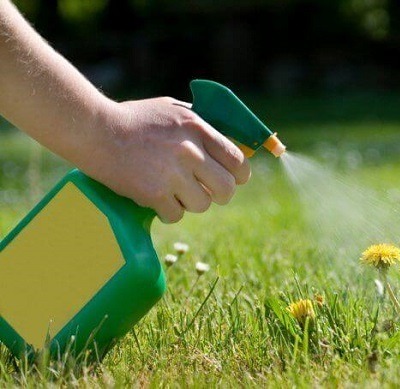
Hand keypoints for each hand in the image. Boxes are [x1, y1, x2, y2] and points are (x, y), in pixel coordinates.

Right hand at [82, 97, 250, 222]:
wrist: (94, 130)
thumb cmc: (134, 119)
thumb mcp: (173, 110)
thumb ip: (201, 125)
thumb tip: (230, 143)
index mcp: (198, 128)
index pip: (237, 160)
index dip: (240, 175)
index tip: (235, 179)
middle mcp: (190, 151)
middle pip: (227, 188)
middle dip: (220, 194)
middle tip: (207, 192)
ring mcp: (172, 173)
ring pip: (202, 205)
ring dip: (191, 203)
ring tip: (175, 192)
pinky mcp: (154, 193)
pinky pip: (176, 215)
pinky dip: (168, 212)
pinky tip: (157, 199)